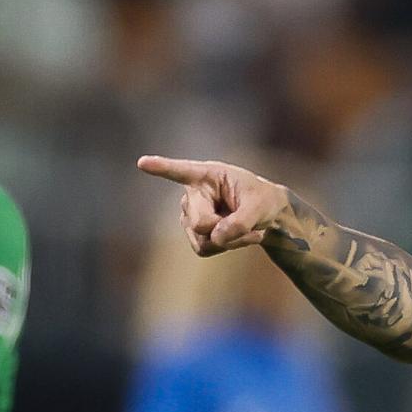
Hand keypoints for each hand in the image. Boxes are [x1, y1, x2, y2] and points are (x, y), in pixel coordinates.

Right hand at [137, 155, 288, 256]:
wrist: (267, 216)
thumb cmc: (262, 201)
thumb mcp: (261, 206)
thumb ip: (241, 221)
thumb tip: (215, 238)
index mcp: (207, 176)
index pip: (181, 171)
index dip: (162, 168)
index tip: (143, 163)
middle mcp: (192, 195)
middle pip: (201, 222)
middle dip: (227, 229)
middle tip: (249, 223)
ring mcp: (189, 216)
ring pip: (204, 240)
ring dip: (232, 240)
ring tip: (248, 229)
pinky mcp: (194, 235)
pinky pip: (206, 249)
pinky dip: (228, 247)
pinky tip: (239, 236)